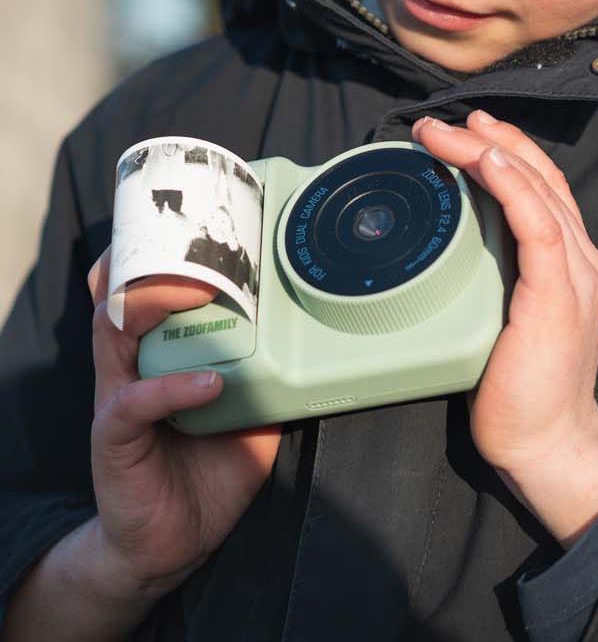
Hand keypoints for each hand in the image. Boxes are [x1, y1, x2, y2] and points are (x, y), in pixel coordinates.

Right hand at [86, 250, 280, 599]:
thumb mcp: (251, 414)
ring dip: (155, 308)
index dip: (165, 256)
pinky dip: (172, 388)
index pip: (150, 292)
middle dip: (151, 261)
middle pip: (124, 296)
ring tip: (197, 293)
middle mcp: (132, 367)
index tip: (201, 223)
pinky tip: (208, 384)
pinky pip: (134, 403)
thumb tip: (315, 344)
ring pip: (115, 334)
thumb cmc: (209, 470)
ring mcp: (119, 398)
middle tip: (193, 239)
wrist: (172, 543)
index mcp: (161, 355)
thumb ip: (271, 377)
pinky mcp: (114, 437)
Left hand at [412, 112, 597, 545]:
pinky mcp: (559, 296)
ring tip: (447, 132)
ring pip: (539, 192)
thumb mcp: (509, 317)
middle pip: (541, 179)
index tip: (469, 130)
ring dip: (490, 153)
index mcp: (571, 263)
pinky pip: (540, 227)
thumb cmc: (521, 388)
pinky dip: (514, 189)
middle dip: (492, 141)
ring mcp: (576, 275)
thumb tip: (453, 250)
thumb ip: (500, 278)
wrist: (549, 443)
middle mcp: (582, 259)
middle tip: (446, 121)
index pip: (544, 189)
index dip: (508, 152)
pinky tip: (487, 162)